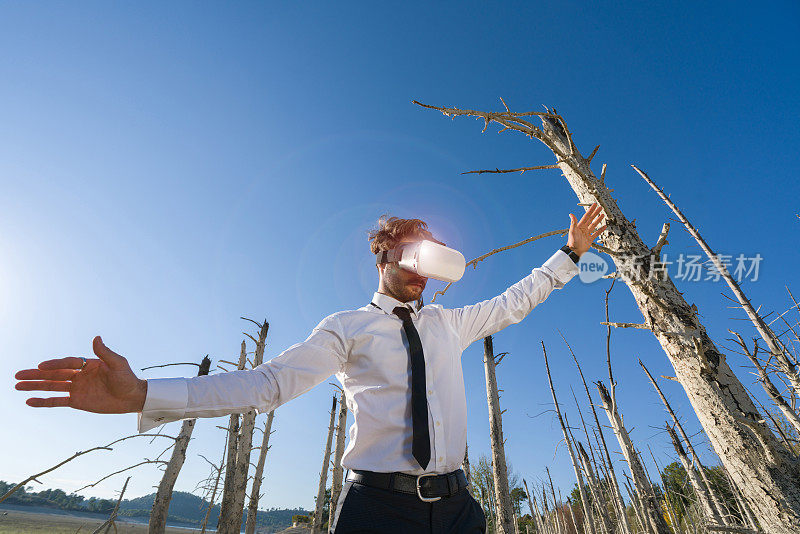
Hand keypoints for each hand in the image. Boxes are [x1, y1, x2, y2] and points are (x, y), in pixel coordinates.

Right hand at [15, 336, 146, 413]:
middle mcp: (79, 375)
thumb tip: (96, 337)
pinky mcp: (77, 401)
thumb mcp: (118, 364)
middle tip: (18, 375)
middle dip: (36, 375)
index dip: (54, 365)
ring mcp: (77, 388)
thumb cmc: (127, 378)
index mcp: (87, 364)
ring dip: (35, 386)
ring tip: (17, 385)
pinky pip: (57, 401)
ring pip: (52, 387)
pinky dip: (44, 401)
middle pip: (54, 374)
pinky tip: (30, 401)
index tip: (41, 366)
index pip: (67, 363)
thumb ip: (105, 353)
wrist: (132, 398)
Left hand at [567, 202, 607, 255]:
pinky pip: (596, 233)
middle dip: (595, 213)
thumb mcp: (572, 231)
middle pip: (591, 219)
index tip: (594, 205)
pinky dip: (600, 230)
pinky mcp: (590, 239)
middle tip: (600, 208)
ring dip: (598, 220)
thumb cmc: (572, 241)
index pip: (586, 216)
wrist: (575, 251)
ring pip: (594, 225)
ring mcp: (587, 234)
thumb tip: (571, 214)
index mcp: (580, 226)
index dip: (590, 210)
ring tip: (603, 215)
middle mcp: (584, 229)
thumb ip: (573, 222)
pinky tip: (604, 226)